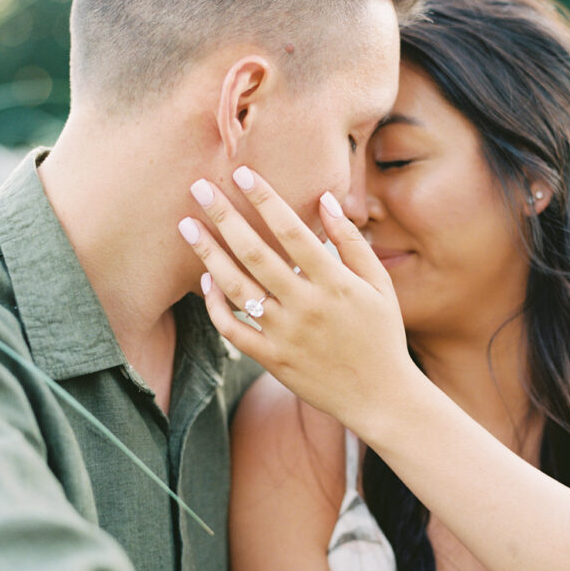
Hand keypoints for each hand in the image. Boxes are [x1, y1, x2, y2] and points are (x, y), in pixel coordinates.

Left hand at [178, 167, 413, 434]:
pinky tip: (206, 279)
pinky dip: (215, 305)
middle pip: (255, 253)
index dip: (265, 199)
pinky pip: (233, 330)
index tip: (242, 173)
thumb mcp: (379, 285)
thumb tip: (325, 199)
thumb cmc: (382, 335)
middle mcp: (306, 306)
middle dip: (224, 217)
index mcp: (335, 283)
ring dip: (208, 254)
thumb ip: (351, 242)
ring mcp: (286, 334)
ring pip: (236, 289)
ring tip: (187, 226)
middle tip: (199, 188)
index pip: (292, 231)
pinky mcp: (272, 359)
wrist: (381, 397)